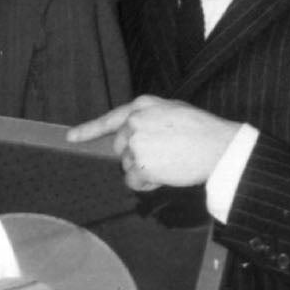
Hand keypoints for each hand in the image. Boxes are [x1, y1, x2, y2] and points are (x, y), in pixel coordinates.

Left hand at [67, 95, 240, 190]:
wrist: (218, 146)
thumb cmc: (202, 131)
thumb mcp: (172, 112)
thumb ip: (149, 120)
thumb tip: (133, 139)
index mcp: (142, 106)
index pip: (110, 119)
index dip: (88, 130)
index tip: (70, 138)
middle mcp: (134, 122)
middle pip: (120, 148)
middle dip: (136, 156)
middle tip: (165, 155)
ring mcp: (135, 143)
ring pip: (128, 166)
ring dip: (146, 170)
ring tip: (171, 162)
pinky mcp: (139, 163)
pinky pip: (133, 181)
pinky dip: (147, 183)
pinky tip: (166, 173)